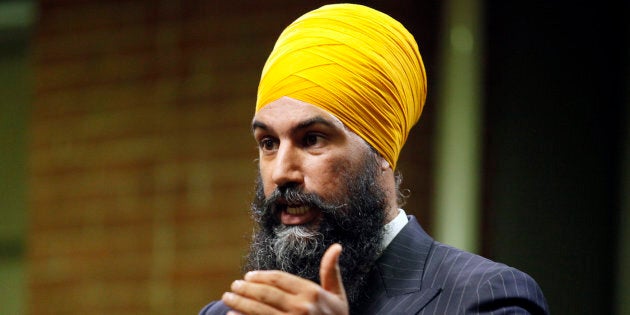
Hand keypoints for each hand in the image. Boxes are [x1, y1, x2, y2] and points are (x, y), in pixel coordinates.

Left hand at [222, 243, 347, 314]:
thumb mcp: (338, 295)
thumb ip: (331, 271)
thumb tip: (337, 246)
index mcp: (312, 293)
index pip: (279, 279)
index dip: (261, 276)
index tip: (248, 276)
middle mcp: (302, 307)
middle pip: (266, 294)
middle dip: (246, 289)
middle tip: (233, 286)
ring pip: (259, 310)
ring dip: (240, 303)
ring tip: (227, 298)